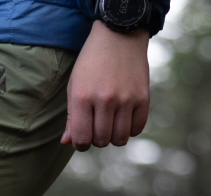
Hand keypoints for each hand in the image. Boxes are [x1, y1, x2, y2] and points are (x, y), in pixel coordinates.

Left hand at [63, 22, 150, 149]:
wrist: (119, 37)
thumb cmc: (92, 63)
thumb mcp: (75, 86)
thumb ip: (71, 116)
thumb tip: (67, 142)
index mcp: (83, 97)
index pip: (81, 139)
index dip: (80, 144)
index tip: (82, 137)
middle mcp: (105, 100)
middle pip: (101, 141)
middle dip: (97, 139)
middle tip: (96, 125)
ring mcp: (126, 99)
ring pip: (119, 139)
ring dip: (113, 137)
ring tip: (110, 124)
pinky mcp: (143, 98)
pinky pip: (137, 129)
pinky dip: (130, 129)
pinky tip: (124, 118)